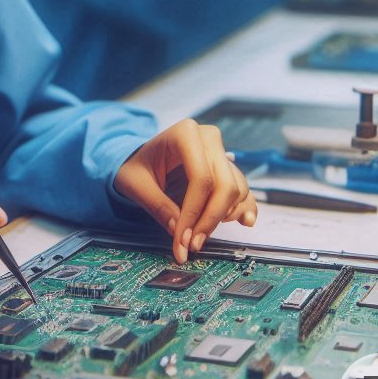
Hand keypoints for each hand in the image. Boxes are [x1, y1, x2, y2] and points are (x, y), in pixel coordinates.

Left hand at [113, 119, 254, 264]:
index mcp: (184, 134)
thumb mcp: (134, 183)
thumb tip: (179, 232)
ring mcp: (222, 152)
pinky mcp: (228, 168)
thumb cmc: (137, 166)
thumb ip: (156, 205)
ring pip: (236, 191)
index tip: (183, 239)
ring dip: (223, 218)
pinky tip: (244, 222)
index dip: (194, 213)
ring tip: (200, 235)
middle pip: (225, 186)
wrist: (143, 158)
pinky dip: (244, 208)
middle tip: (192, 244)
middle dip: (210, 220)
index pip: (201, 178)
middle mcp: (209, 139)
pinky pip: (243, 190)